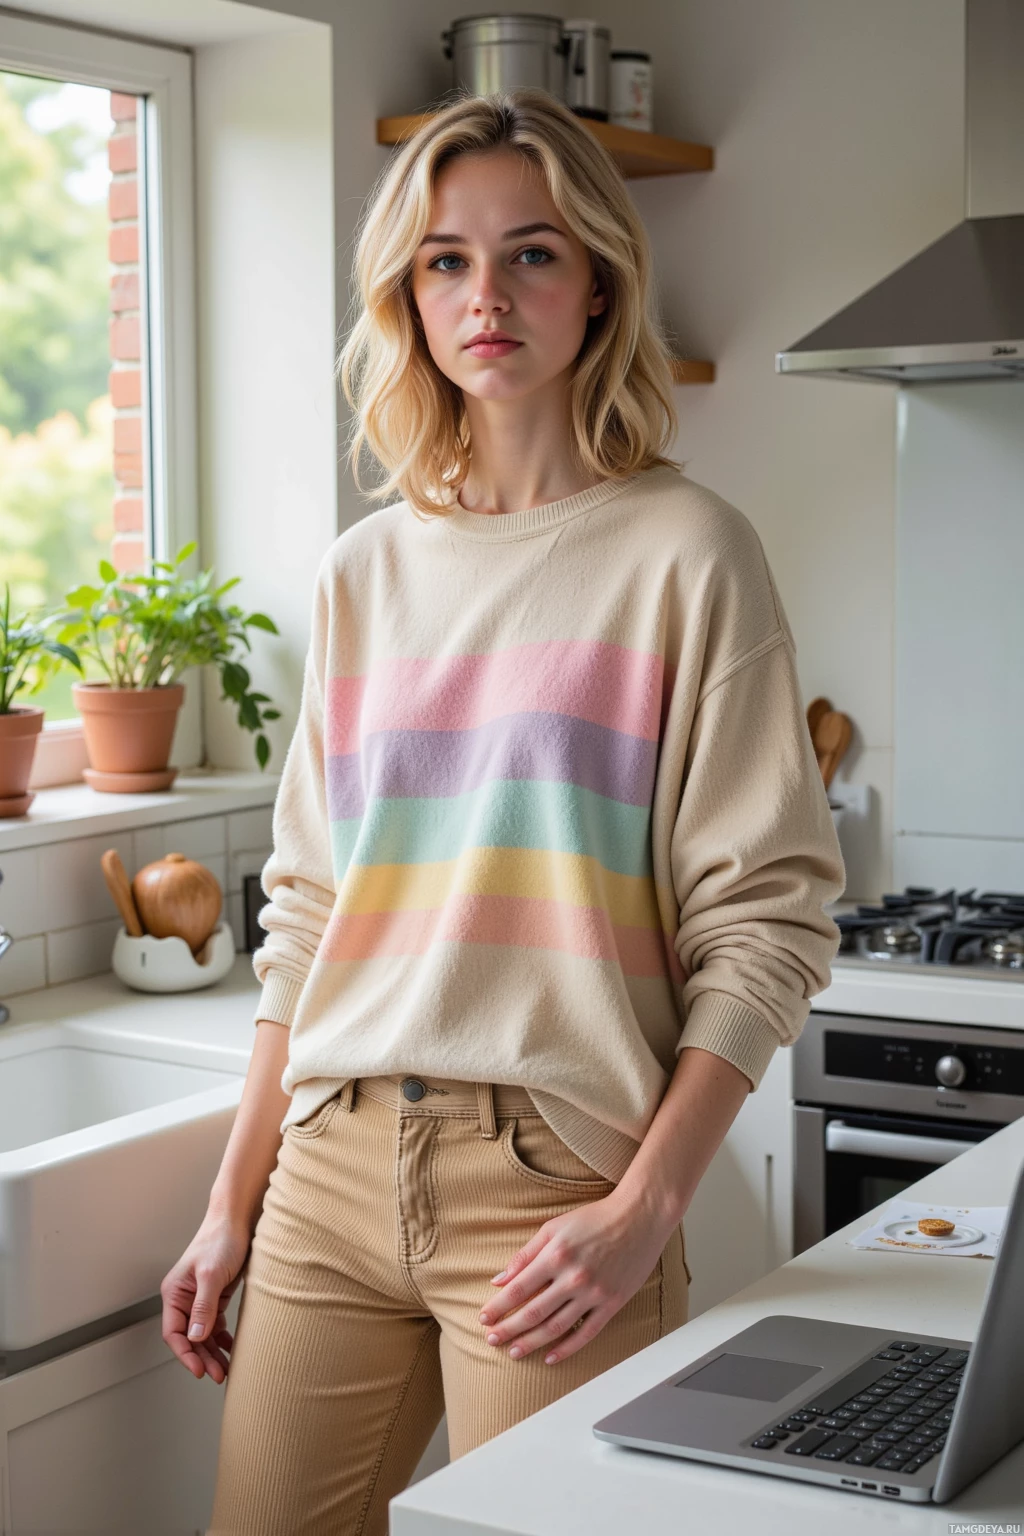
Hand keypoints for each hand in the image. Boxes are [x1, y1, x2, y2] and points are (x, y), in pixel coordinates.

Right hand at [160, 1213, 251, 1382]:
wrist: (237, 1220)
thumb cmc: (220, 1240)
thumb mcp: (211, 1275)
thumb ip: (203, 1307)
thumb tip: (195, 1337)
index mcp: (175, 1293)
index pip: (174, 1333)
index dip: (185, 1354)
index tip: (198, 1371)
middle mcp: (184, 1299)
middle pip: (189, 1338)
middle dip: (202, 1358)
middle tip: (218, 1375)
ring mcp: (200, 1299)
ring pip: (202, 1335)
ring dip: (212, 1353)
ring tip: (226, 1369)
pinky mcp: (216, 1297)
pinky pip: (215, 1325)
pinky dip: (222, 1339)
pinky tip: (230, 1349)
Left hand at [477, 1190, 674, 1365]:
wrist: (639, 1217)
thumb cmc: (595, 1218)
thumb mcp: (554, 1227)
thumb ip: (526, 1254)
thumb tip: (499, 1280)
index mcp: (556, 1255)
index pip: (518, 1289)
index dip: (497, 1307)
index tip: (483, 1319)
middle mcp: (573, 1277)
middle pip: (533, 1313)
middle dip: (509, 1329)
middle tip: (492, 1341)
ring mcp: (594, 1293)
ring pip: (556, 1327)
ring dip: (531, 1343)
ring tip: (514, 1352)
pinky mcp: (612, 1303)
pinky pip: (586, 1333)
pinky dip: (567, 1349)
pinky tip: (550, 1357)